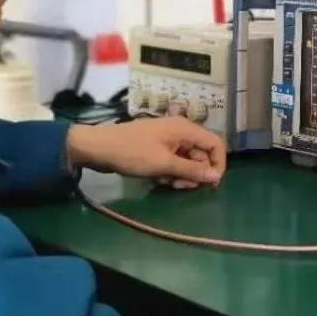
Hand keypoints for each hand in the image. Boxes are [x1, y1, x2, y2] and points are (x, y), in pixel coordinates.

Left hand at [67, 117, 226, 188]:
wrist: (98, 148)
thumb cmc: (132, 153)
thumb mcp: (163, 164)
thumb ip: (192, 170)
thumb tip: (217, 176)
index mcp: (184, 129)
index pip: (215, 143)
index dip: (218, 164)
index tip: (210, 184)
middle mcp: (180, 131)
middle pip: (201, 154)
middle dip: (195, 173)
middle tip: (179, 186)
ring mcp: (168, 139)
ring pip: (187, 160)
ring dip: (181, 175)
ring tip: (165, 182)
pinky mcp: (157, 148)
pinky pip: (173, 161)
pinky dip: (170, 172)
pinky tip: (157, 179)